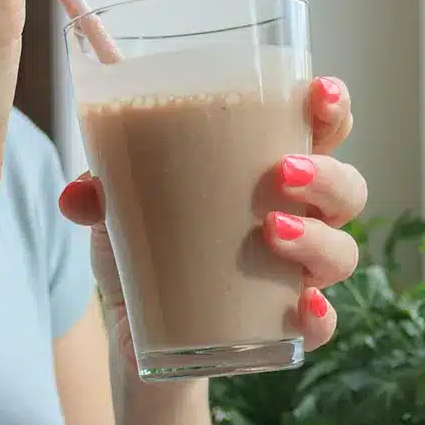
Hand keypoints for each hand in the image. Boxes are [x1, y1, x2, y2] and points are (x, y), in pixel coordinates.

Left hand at [59, 76, 366, 357]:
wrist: (138, 332)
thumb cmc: (146, 247)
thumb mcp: (118, 210)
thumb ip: (99, 188)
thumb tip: (76, 191)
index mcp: (266, 171)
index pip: (322, 129)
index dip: (333, 107)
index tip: (317, 92)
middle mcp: (298, 218)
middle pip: (347, 188)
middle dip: (327, 175)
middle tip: (282, 172)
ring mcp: (295, 275)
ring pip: (342, 252)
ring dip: (318, 238)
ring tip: (272, 230)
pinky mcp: (282, 327)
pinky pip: (322, 324)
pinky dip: (319, 316)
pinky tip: (303, 307)